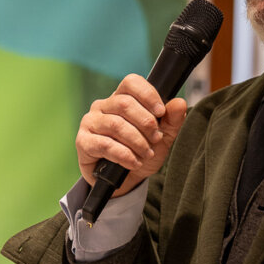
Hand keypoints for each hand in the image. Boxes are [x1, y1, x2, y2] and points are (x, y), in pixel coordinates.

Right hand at [77, 74, 188, 196]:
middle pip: (124, 104)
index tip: (161, 113)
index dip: (148, 95)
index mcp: (121, 98)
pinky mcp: (83, 141)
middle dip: (146, 123)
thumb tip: (180, 103)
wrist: (126, 180)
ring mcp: (90, 122)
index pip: (131, 82)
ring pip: (116, 124)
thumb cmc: (142, 153)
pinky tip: (133, 162)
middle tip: (156, 138)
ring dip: (137, 141)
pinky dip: (124, 155)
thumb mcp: (163, 137)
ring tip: (147, 153)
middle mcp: (103, 106)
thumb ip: (172, 120)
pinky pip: (104, 144)